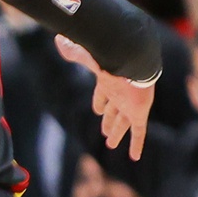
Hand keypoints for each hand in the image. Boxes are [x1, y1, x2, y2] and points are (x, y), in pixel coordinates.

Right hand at [56, 35, 152, 159]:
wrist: (136, 60)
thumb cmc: (112, 57)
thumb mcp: (89, 57)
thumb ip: (75, 52)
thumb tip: (58, 39)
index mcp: (109, 82)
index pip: (102, 95)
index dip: (99, 102)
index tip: (97, 109)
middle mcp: (120, 94)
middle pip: (113, 110)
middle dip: (108, 119)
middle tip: (105, 131)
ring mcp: (130, 104)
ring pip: (122, 122)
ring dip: (117, 132)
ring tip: (111, 143)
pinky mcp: (139, 112)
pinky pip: (138, 132)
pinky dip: (136, 144)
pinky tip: (135, 157)